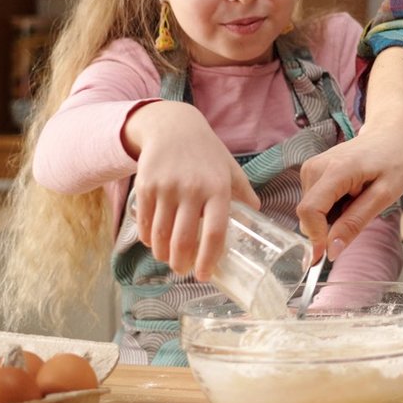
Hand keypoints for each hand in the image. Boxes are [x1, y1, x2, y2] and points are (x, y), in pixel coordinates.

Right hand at [123, 101, 257, 279]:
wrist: (174, 127)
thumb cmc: (207, 153)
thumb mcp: (230, 169)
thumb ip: (243, 192)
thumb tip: (258, 215)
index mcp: (218, 188)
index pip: (215, 232)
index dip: (208, 259)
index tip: (205, 275)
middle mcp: (192, 189)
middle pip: (183, 239)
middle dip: (181, 263)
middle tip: (183, 271)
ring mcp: (167, 188)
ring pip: (161, 234)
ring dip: (163, 254)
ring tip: (169, 260)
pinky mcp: (146, 186)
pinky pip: (144, 222)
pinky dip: (148, 238)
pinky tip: (154, 244)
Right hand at [296, 109, 402, 259]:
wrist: (391, 133)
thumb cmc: (393, 160)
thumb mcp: (384, 195)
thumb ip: (355, 222)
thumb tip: (331, 251)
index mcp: (335, 170)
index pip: (310, 211)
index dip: (315, 238)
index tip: (326, 255)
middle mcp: (315, 167)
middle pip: (309, 214)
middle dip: (330, 225)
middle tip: (361, 209)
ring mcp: (311, 168)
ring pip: (312, 211)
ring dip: (333, 215)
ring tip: (358, 197)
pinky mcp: (311, 171)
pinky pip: (315, 202)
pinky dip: (332, 207)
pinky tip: (351, 193)